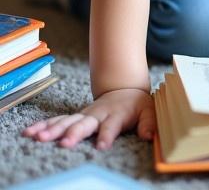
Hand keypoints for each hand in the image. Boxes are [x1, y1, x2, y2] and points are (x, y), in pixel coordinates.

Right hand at [22, 87, 153, 148]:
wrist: (124, 90)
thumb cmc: (137, 105)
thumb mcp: (149, 111)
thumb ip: (149, 123)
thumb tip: (150, 135)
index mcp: (116, 115)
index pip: (111, 126)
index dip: (107, 135)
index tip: (101, 145)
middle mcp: (97, 115)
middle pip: (84, 124)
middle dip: (74, 133)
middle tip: (64, 142)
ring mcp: (84, 115)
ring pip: (67, 121)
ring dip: (52, 129)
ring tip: (38, 137)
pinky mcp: (75, 117)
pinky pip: (58, 120)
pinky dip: (44, 125)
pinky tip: (30, 132)